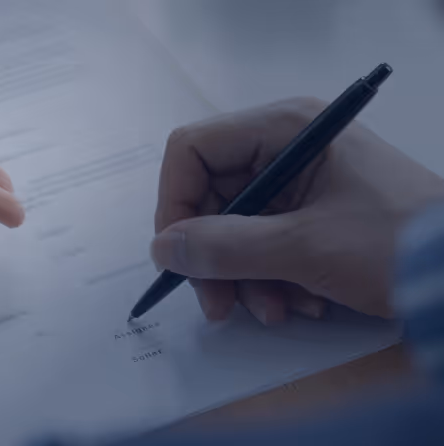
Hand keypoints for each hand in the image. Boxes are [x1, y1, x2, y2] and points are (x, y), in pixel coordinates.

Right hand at [152, 97, 443, 323]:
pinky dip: (269, 277)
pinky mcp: (307, 212)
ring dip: (244, 276)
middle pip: (210, 197)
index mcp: (284, 128)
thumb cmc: (394, 243)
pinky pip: (262, 242)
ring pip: (232, 227)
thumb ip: (225, 247)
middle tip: (220, 305)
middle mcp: (284, 146)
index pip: (193, 150)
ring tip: (276, 310)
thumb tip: (162, 248)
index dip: (175, 202)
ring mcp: (296, 181)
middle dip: (214, 257)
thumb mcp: (304, 248)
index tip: (177, 254)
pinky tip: (300, 303)